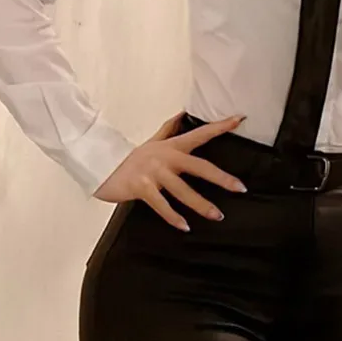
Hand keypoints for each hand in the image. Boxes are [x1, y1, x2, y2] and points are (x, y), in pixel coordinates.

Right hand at [93, 111, 247, 230]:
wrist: (101, 165)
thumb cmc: (130, 158)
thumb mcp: (152, 142)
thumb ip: (169, 129)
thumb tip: (182, 114)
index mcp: (171, 146)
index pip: (200, 134)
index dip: (219, 126)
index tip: (238, 119)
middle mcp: (165, 157)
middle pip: (198, 166)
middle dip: (221, 178)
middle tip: (240, 187)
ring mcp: (153, 172)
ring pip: (182, 189)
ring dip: (201, 204)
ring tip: (217, 215)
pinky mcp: (141, 186)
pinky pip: (161, 204)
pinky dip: (173, 216)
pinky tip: (185, 226)